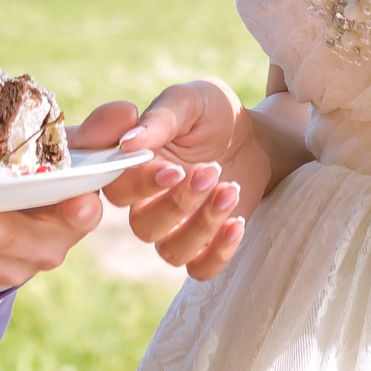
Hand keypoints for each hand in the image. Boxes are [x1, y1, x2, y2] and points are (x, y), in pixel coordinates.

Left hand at [0, 106, 126, 288]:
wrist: (14, 213)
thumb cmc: (42, 171)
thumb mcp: (66, 149)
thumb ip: (94, 132)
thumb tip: (128, 112)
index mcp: (74, 215)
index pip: (80, 214)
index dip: (77, 211)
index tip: (77, 201)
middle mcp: (44, 248)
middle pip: (15, 238)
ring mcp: (7, 266)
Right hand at [100, 81, 263, 279]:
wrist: (253, 135)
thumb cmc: (212, 112)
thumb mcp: (189, 101)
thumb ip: (160, 118)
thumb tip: (129, 142)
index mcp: (134, 166)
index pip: (117, 188)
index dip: (141, 185)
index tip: (174, 170)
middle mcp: (146, 202)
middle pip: (143, 226)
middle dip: (179, 203)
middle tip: (212, 170)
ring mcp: (175, 227)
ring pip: (171, 251)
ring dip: (202, 226)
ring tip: (232, 189)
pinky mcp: (205, 245)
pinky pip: (200, 269)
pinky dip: (218, 253)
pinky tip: (237, 222)